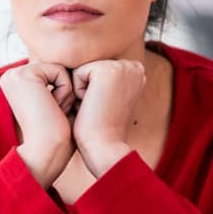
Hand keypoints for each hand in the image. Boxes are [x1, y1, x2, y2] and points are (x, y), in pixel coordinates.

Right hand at [0, 62, 75, 186]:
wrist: (46, 153)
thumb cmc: (56, 137)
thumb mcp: (56, 105)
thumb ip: (58, 84)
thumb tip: (76, 68)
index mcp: (16, 83)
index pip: (53, 73)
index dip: (63, 94)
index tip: (53, 115)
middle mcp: (11, 76)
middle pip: (57, 69)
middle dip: (65, 92)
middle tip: (55, 115)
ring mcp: (15, 74)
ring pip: (60, 69)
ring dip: (66, 93)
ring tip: (54, 112)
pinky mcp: (25, 75)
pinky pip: (61, 71)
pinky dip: (65, 92)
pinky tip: (54, 108)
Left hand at [71, 59, 145, 176]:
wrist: (106, 147)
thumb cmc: (103, 130)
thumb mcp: (111, 100)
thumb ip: (107, 82)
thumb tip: (95, 74)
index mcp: (136, 72)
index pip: (99, 70)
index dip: (94, 90)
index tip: (106, 108)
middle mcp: (133, 66)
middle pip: (91, 68)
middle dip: (88, 89)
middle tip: (100, 110)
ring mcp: (121, 67)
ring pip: (83, 70)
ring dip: (82, 91)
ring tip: (96, 108)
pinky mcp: (105, 70)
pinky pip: (76, 74)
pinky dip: (77, 93)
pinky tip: (91, 105)